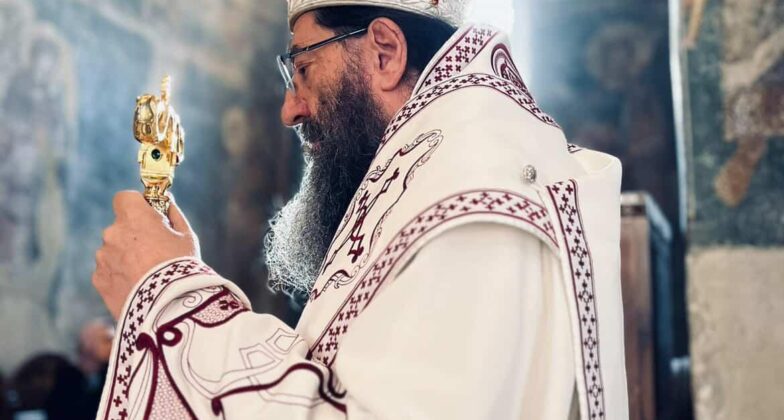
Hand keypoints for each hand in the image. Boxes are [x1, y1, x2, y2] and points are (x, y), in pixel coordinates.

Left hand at [93, 191, 199, 318]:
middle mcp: (112, 233)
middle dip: (133, 235)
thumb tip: (165, 201)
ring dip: (126, 257)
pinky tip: (138, 287)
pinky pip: (108, 271)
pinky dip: (119, 276)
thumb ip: (172, 213)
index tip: (150, 216)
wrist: (168, 305)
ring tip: (147, 276)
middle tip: (155, 252)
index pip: (125, 198)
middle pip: (120, 227)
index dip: (137, 205)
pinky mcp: (98, 280)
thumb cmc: (181, 266)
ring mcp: (103, 257)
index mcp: (134, 217)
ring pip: (113, 251)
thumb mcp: (186, 235)